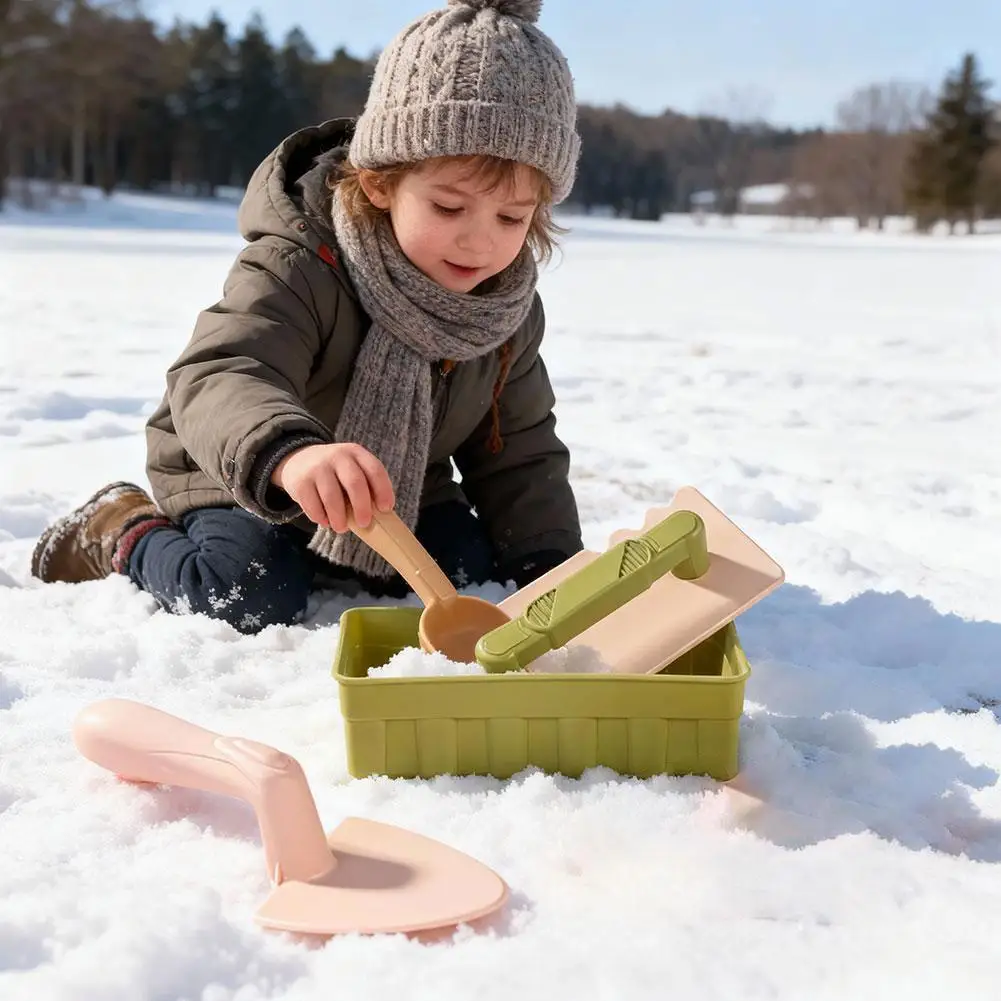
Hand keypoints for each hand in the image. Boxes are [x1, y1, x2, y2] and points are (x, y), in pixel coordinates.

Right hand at [272, 443, 394, 531]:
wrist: (299, 460)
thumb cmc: (335, 474)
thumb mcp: (352, 469)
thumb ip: (365, 487)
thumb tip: (379, 519)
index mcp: (356, 453)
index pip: (375, 470)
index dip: (383, 490)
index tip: (386, 509)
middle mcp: (337, 456)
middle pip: (355, 483)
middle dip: (362, 507)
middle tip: (365, 523)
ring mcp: (317, 468)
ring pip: (332, 497)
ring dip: (339, 517)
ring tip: (342, 528)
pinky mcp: (300, 482)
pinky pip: (312, 505)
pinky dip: (320, 517)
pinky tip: (325, 521)